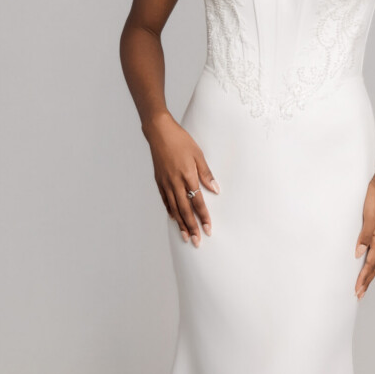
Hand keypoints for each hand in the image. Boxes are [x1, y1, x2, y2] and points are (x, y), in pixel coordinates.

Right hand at [142, 113, 219, 247]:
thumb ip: (206, 173)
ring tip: (186, 237)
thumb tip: (215, 190)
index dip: (203, 216)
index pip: (197, 201)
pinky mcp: (159, 181)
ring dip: (181, 224)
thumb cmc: (181, 141)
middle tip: (197, 242)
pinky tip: (175, 219)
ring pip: (174, 208)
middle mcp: (175, 182)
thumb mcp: (198, 154)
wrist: (159, 132)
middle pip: (184, 210)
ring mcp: (165, 183)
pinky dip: (171, 212)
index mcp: (187, 175)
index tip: (208, 229)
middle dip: (192, 227)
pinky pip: (165, 201)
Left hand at [354, 178, 374, 298]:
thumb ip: (364, 236)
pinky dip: (369, 261)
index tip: (357, 291)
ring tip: (362, 284)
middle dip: (367, 281)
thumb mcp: (369, 217)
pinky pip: (373, 250)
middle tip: (359, 295)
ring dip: (369, 273)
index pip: (370, 264)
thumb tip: (358, 254)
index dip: (364, 278)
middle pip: (374, 266)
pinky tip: (363, 260)